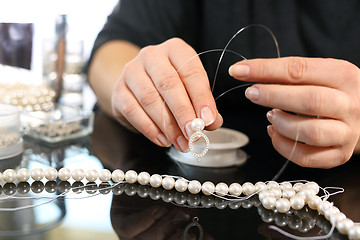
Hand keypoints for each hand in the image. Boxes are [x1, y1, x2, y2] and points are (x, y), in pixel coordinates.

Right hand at [111, 38, 221, 151]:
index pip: (191, 72)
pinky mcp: (118, 91)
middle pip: (168, 84)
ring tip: (181, 142)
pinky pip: (133, 111)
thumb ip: (203, 104)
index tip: (209, 119)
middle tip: (194, 133)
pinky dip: (150, 129)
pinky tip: (163, 140)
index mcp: (175, 49)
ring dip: (168, 125)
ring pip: (150, 99)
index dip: (201, 97)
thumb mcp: (190, 88)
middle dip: (183, 112)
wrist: (137, 84)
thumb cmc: (170, 86)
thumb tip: (212, 123)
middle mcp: (151, 56)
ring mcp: (131, 71)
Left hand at [229, 57, 359, 167]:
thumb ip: (287, 73)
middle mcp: (350, 104)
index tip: (238, 70)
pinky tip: (274, 133)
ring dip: (281, 124)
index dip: (265, 70)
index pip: (299, 69)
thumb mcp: (317, 74)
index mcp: (343, 75)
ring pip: (310, 132)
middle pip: (309, 100)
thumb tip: (246, 72)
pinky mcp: (339, 154)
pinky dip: (283, 146)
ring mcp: (347, 132)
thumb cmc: (331, 91)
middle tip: (251, 94)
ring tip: (270, 115)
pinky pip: (307, 157)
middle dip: (272, 96)